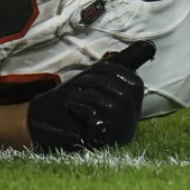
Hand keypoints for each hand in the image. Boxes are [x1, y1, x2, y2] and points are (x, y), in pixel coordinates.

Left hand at [26, 42, 154, 151]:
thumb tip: (147, 45)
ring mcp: (118, 137)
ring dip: (90, 93)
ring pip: (117, 104)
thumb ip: (119, 66)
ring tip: (76, 98)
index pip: (136, 83)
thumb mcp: (95, 80)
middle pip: (128, 92)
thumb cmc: (69, 101)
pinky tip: (75, 110)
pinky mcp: (104, 144)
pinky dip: (86, 108)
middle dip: (100, 80)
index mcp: (129, 108)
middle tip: (81, 85)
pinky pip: (105, 120)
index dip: (114, 70)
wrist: (41, 121)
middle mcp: (129, 124)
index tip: (94, 70)